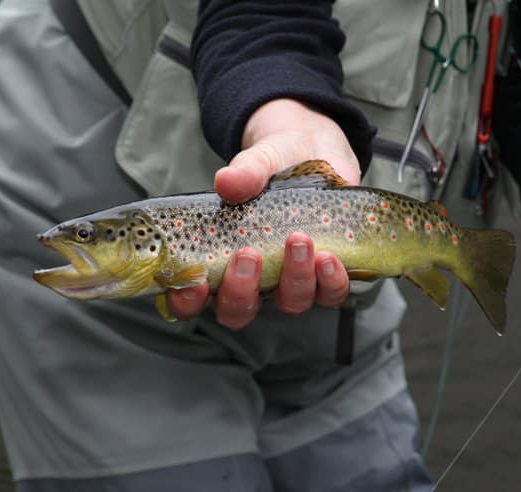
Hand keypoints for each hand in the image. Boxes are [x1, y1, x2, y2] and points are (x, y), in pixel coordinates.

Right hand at [168, 99, 354, 328]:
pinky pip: (330, 294)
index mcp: (219, 260)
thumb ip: (244, 173)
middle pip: (238, 311)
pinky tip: (329, 258)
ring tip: (298, 240)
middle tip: (248, 253)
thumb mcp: (259, 161)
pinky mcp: (327, 276)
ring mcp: (291, 281)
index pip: (191, 300)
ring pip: (289, 303)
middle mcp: (253, 281)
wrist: (317, 151)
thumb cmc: (275, 162)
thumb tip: (225, 181)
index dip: (189, 302)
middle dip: (242, 291)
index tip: (198, 282)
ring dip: (294, 279)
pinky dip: (331, 281)